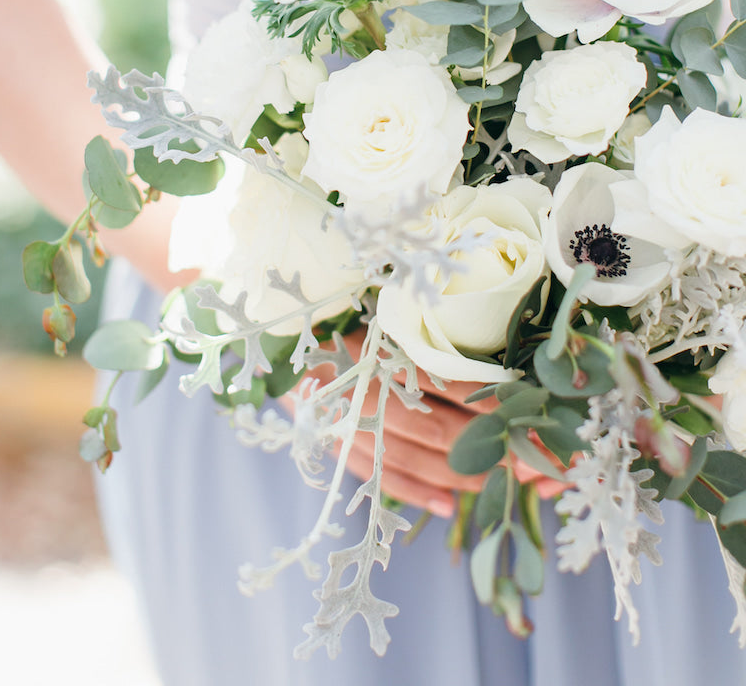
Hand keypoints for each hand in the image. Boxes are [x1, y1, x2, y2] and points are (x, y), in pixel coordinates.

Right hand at [288, 329, 562, 519]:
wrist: (280, 344)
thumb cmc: (346, 325)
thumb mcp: (390, 321)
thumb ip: (434, 342)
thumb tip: (496, 368)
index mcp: (389, 357)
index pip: (457, 386)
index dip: (503, 407)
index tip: (544, 419)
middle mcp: (373, 397)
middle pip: (448, 433)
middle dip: (504, 452)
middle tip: (549, 463)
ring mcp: (354, 430)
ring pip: (424, 463)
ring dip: (474, 478)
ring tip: (517, 485)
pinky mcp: (340, 451)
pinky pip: (384, 479)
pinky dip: (419, 494)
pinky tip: (448, 506)